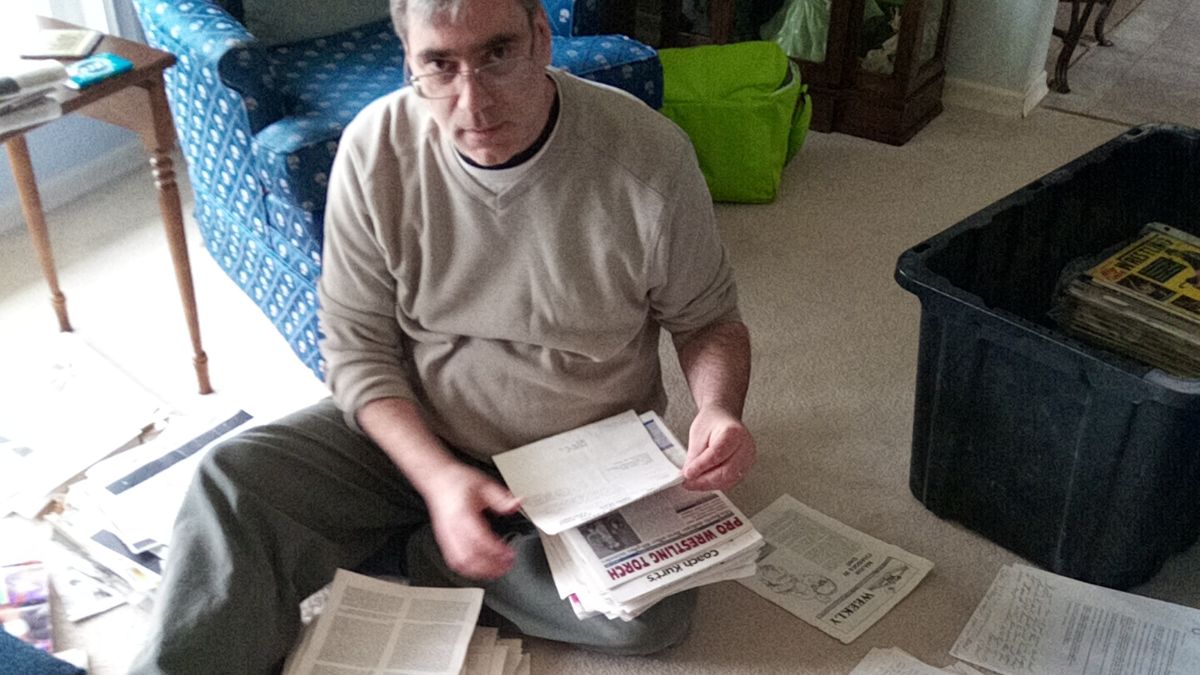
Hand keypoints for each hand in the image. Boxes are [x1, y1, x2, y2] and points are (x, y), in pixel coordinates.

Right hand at [422, 464, 521, 580]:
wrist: (437, 481)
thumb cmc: (456, 482)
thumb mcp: (484, 485)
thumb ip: (501, 498)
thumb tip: (516, 505)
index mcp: (463, 514)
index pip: (479, 538)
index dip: (495, 550)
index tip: (509, 554)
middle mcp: (453, 529)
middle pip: (470, 556)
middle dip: (490, 566)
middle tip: (507, 565)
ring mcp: (446, 537)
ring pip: (461, 563)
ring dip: (480, 571)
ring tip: (497, 570)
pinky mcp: (444, 542)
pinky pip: (454, 562)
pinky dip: (469, 570)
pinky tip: (480, 570)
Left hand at [681, 407, 754, 491]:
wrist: (722, 419)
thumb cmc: (712, 423)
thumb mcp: (698, 435)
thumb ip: (694, 458)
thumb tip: (689, 476)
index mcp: (734, 432)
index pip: (717, 454)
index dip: (701, 466)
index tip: (687, 473)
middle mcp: (745, 446)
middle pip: (726, 471)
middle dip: (705, 481)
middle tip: (688, 483)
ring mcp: (747, 458)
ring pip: (729, 480)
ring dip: (709, 485)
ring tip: (693, 483)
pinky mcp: (745, 468)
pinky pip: (730, 481)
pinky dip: (715, 484)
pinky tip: (704, 482)